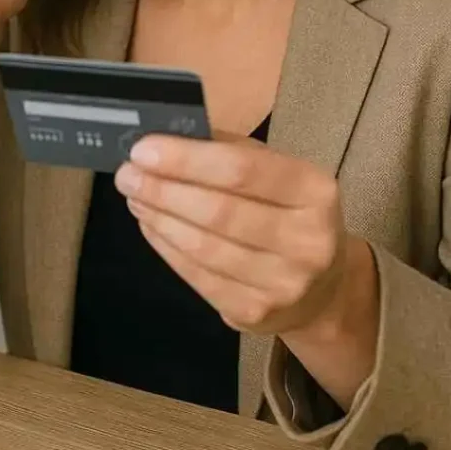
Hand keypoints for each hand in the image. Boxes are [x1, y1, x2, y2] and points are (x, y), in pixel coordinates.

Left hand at [114, 133, 378, 407]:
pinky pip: (197, 277)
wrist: (323, 288)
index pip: (241, 170)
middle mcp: (307, 241)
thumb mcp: (277, 170)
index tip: (142, 149)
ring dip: (158, 218)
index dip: (186, 160)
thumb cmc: (288, 211)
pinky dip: (166, 247)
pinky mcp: (255, 314)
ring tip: (135, 196)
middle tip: (126, 175)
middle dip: (162, 190)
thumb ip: (230, 150)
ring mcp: (283, 284)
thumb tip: (168, 135)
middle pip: (218, 212)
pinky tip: (151, 226)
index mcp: (314, 191)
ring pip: (203, 248)